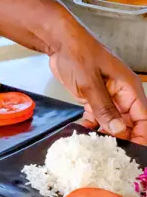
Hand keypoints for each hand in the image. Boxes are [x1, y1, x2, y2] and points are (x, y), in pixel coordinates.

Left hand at [49, 23, 146, 144]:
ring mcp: (108, 96)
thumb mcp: (89, 81)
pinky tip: (84, 136)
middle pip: (130, 123)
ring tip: (97, 149)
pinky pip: (98, 117)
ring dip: (107, 135)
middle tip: (110, 155)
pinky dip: (92, 127)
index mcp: (129, 87)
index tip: (134, 153)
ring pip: (114, 122)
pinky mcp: (93, 98)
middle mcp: (122, 94)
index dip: (141, 136)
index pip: (144, 118)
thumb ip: (103, 106)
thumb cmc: (77, 52)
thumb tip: (118, 129)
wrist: (58, 41)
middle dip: (123, 140)